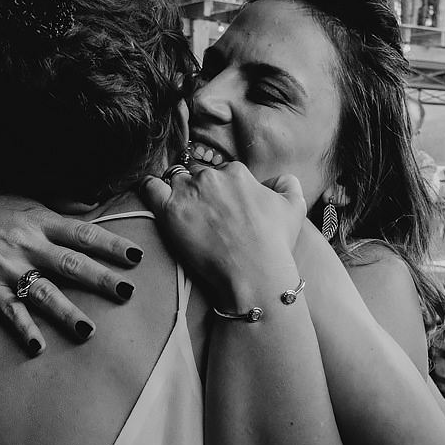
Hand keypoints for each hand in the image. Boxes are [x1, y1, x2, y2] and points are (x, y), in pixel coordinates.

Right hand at [0, 182, 143, 352]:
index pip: (83, 234)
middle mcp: (27, 244)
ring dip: (67, 313)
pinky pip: (8, 311)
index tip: (136, 257)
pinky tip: (38, 346)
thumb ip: (55, 197)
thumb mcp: (19, 190)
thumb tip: (90, 197)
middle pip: (70, 264)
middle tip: (127, 293)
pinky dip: (22, 329)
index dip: (110, 245)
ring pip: (43, 292)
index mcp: (39, 219)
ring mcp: (7, 267)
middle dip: (100, 279)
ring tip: (89, 331)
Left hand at [139, 162, 305, 307]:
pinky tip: (156, 199)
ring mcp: (189, 191)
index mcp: (237, 172)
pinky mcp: (169, 210)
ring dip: (177, 192)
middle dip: (199, 190)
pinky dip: (150, 189)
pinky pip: (149, 187)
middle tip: (204, 215)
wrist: (254, 273)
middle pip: (197, 175)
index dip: (221, 190)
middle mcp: (212, 176)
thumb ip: (287, 183)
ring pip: (174, 180)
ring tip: (183, 213)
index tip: (222, 208)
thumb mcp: (295, 207)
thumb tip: (276, 180)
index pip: (221, 172)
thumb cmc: (275, 243)